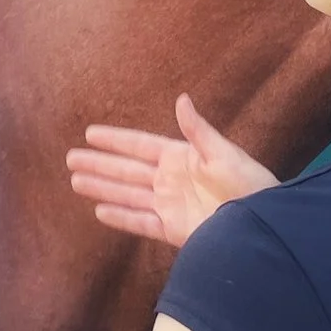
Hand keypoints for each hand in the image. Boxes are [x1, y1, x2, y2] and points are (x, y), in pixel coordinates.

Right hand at [66, 94, 278, 246]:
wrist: (261, 226)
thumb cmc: (250, 186)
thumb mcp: (223, 153)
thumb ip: (198, 131)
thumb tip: (182, 99)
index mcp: (181, 158)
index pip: (140, 146)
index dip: (115, 140)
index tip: (89, 133)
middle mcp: (171, 181)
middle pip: (127, 171)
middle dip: (99, 164)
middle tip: (70, 159)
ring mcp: (170, 206)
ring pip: (127, 195)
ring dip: (102, 188)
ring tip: (75, 182)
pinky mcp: (173, 230)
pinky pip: (141, 223)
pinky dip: (121, 218)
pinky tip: (100, 211)